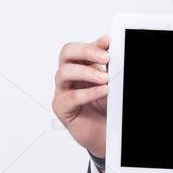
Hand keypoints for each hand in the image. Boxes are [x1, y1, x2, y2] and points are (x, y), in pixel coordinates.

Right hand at [51, 34, 110, 157]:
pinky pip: (70, 97)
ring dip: (86, 72)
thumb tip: (111, 45)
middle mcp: (69, 76)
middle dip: (86, 52)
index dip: (93, 44)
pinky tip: (102, 91)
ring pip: (64, 72)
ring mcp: (63, 90)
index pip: (79, 48)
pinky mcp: (61, 107)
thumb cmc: (106, 106)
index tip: (108, 41)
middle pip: (66, 53)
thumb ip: (109, 65)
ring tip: (105, 78)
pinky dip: (88, 93)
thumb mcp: (111, 82)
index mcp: (80, 66)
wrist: (106, 131)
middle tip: (105, 58)